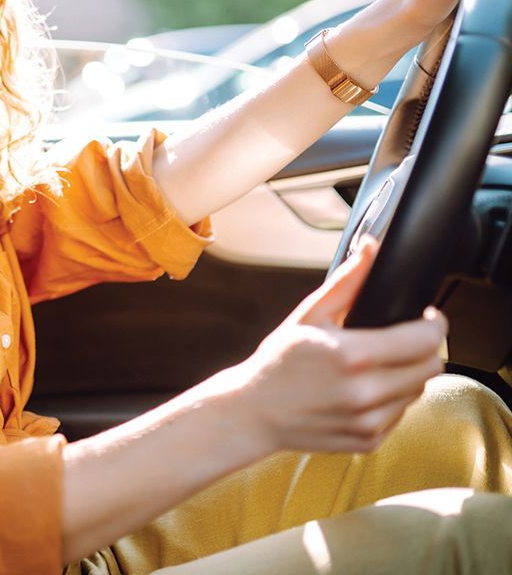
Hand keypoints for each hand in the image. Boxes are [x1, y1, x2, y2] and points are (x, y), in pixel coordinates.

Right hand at [230, 235, 446, 453]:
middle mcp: (365, 393)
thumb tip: (371, 247)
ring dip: (407, 374)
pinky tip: (364, 389)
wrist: (253, 413)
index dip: (434, 323)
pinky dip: (391, 399)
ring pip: (418, 391)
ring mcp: (369, 421)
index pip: (425, 340)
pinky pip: (401, 414)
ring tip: (378, 364)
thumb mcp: (308, 314)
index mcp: (352, 356)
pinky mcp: (369, 441)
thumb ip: (347, 281)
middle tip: (402, 338)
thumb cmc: (277, 362)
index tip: (427, 316)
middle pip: (431, 367)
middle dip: (423, 348)